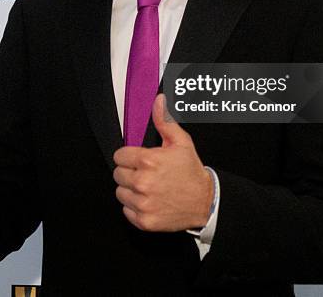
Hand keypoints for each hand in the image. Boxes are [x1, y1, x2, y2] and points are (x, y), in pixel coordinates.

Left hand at [113, 94, 212, 231]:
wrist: (205, 201)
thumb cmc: (191, 171)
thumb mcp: (180, 142)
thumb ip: (164, 120)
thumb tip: (158, 101)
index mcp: (148, 161)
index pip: (119, 156)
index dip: (129, 156)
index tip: (140, 160)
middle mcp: (142, 182)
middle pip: (117, 174)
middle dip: (129, 171)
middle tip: (146, 173)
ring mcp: (142, 203)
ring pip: (120, 193)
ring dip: (130, 190)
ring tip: (148, 187)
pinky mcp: (144, 221)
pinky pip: (126, 211)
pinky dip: (135, 207)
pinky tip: (149, 200)